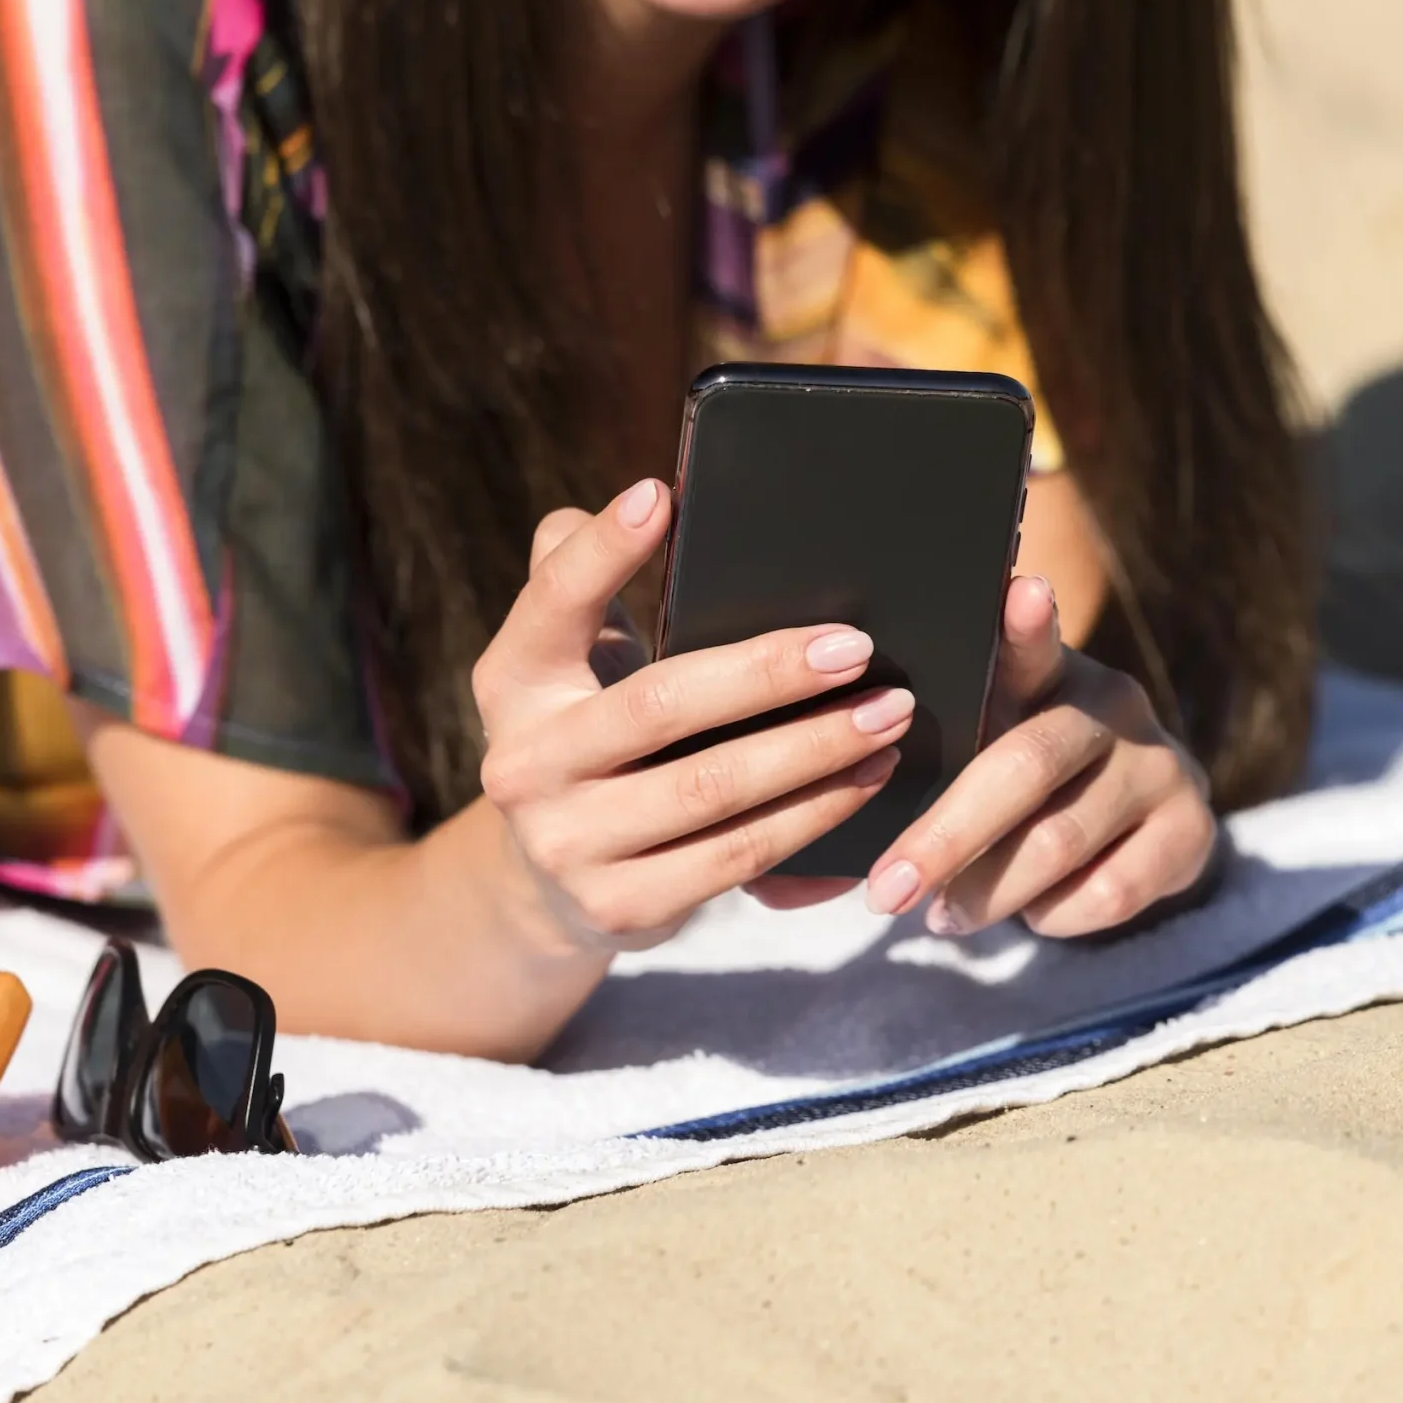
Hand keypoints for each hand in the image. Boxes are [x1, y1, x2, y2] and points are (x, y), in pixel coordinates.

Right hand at [473, 480, 912, 950]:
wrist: (552, 881)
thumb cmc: (593, 733)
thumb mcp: (570, 662)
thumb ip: (581, 578)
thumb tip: (631, 503)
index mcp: (515, 681)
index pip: (553, 602)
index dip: (602, 551)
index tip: (660, 494)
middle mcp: (525, 764)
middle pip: (662, 706)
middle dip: (770, 674)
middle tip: (858, 647)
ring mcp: (569, 845)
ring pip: (714, 790)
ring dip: (815, 750)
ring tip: (887, 713)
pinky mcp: (621, 907)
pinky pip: (739, 856)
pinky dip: (814, 816)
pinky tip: (867, 780)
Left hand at [863, 576, 1218, 937]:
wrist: (1138, 826)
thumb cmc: (1026, 784)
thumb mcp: (986, 750)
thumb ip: (932, 759)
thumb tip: (817, 839)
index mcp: (1048, 672)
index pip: (1032, 643)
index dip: (1026, 623)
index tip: (1019, 593)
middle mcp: (1112, 705)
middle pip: (1026, 766)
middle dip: (947, 836)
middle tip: (888, 890)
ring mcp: (1159, 765)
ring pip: (1060, 840)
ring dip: (990, 892)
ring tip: (944, 915)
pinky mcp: (1191, 828)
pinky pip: (1107, 891)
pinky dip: (1052, 915)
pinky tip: (1031, 912)